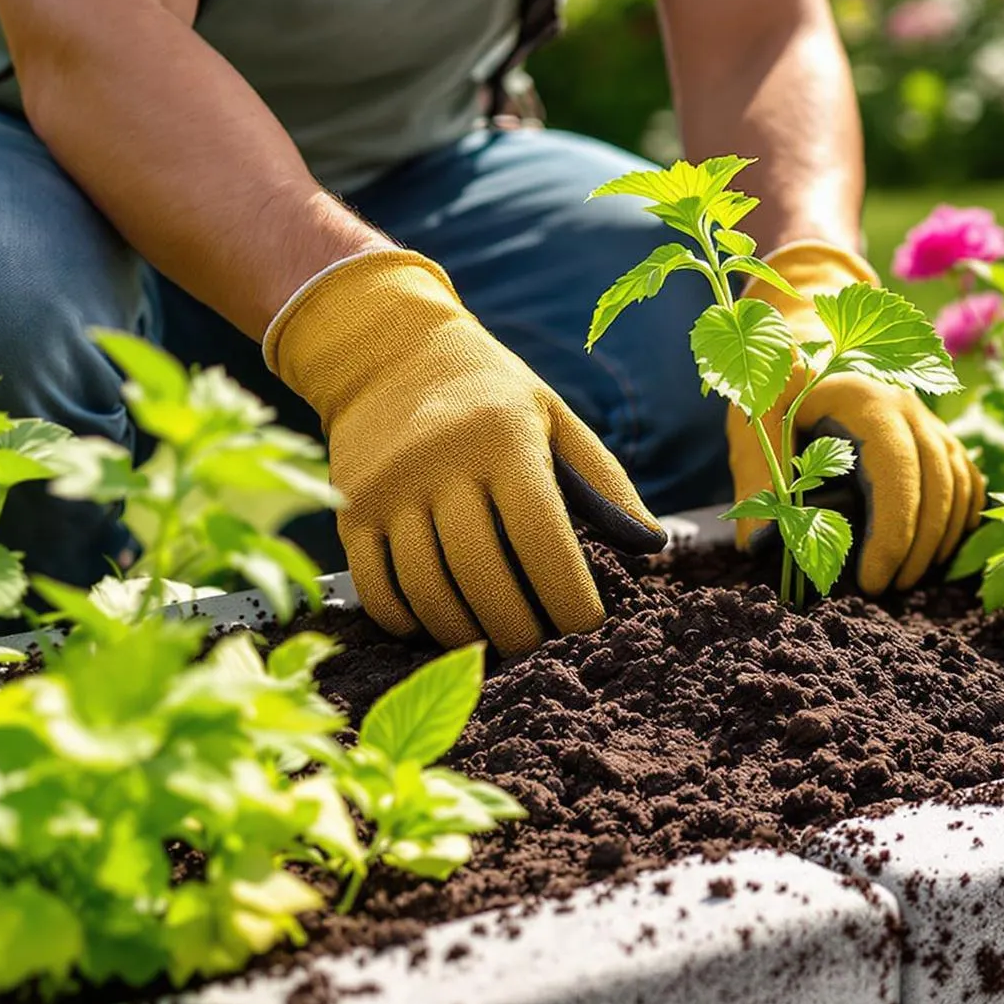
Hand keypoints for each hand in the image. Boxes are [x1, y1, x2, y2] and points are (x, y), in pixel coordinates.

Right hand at [265, 249, 664, 654]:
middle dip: (519, 630)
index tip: (588, 629)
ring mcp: (388, 490)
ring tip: (496, 646)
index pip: (542, 537)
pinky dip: (408, 622)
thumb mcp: (553, 415)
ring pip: (427, 590)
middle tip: (541, 652)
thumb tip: (653, 543)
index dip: (569, 596)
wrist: (387, 350)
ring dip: (466, 635)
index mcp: (503, 440)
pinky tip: (438, 627)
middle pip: (482, 575)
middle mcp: (441, 464)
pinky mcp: (350, 512)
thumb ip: (603, 479)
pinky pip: (375, 589)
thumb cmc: (490, 393)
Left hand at [733, 242, 984, 592]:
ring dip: (942, 536)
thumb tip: (758, 545)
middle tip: (885, 590)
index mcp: (868, 399)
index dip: (894, 533)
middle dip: (919, 546)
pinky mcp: (933, 426)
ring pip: (959, 481)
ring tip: (907, 577)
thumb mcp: (753, 411)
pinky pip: (966, 473)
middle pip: (938, 484)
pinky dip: (961, 513)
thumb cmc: (776, 371)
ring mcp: (928, 414)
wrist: (807, 320)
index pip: (898, 473)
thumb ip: (754, 473)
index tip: (871, 580)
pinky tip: (940, 548)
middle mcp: (910, 404)